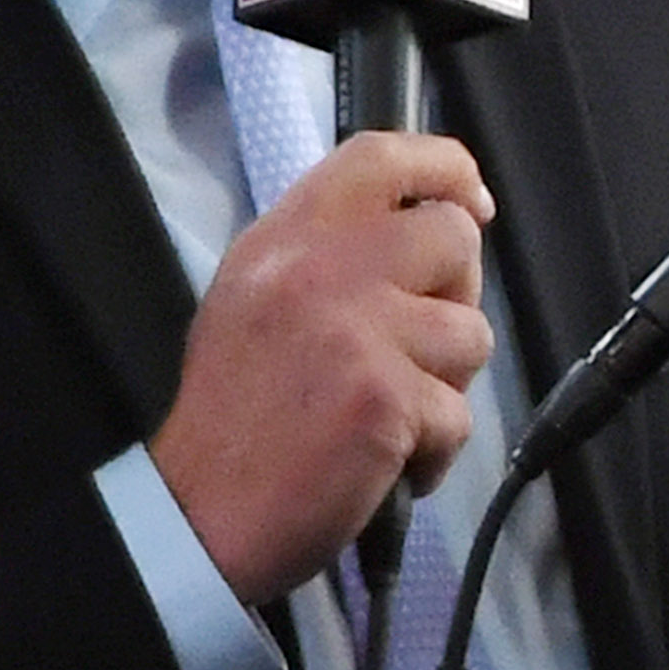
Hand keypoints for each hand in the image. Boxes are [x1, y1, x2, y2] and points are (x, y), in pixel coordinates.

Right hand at [149, 132, 495, 603]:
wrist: (197, 513)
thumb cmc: (232, 415)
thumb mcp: (254, 299)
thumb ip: (326, 254)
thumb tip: (429, 227)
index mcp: (285, 238)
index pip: (379, 156)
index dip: (443, 167)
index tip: (471, 201)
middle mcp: (322, 268)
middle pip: (452, 239)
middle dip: (457, 295)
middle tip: (420, 346)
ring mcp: (359, 329)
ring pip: (471, 333)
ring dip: (445, 385)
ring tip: (390, 416)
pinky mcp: (387, 397)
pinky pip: (459, 414)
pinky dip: (435, 451)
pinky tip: (388, 465)